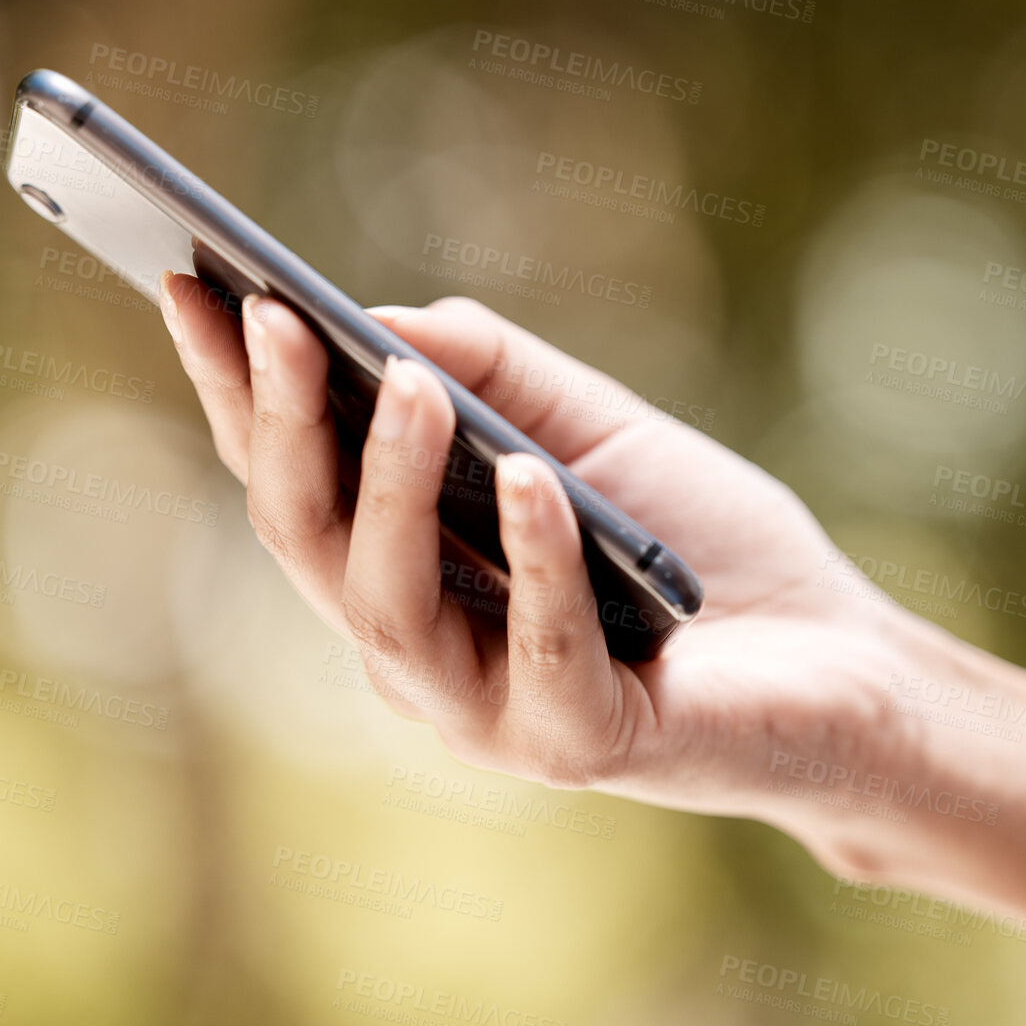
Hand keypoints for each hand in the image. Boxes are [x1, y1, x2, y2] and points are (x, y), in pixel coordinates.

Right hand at [157, 273, 939, 871]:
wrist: (839, 659)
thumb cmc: (693, 544)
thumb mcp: (588, 428)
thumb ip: (493, 374)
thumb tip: (380, 318)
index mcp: (403, 571)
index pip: (292, 478)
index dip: (233, 388)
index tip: (187, 282)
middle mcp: (418, 651)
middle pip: (306, 541)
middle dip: (280, 426)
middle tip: (271, 314)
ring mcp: (487, 710)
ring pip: (387, 607)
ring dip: (388, 487)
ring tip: (407, 385)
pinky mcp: (579, 743)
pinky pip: (538, 654)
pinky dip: (533, 562)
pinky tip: (531, 480)